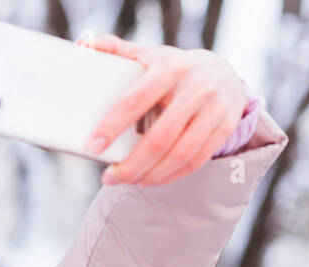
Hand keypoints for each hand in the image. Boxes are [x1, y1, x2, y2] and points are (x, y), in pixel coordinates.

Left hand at [79, 34, 247, 186]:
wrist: (223, 72)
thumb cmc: (174, 68)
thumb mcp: (149, 55)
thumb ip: (117, 51)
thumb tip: (85, 44)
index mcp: (169, 67)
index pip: (135, 101)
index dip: (112, 127)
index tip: (93, 147)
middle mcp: (194, 88)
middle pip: (159, 138)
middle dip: (131, 165)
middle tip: (108, 177)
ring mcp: (213, 109)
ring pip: (179, 154)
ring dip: (150, 175)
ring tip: (127, 180)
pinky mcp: (223, 128)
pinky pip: (195, 161)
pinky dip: (170, 176)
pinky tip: (150, 179)